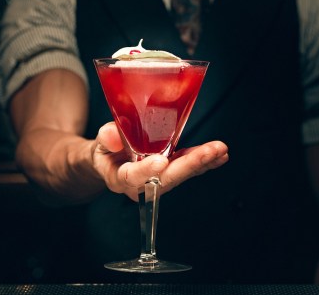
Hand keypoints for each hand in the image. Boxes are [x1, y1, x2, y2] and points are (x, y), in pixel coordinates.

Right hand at [92, 122, 228, 200]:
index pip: (132, 176)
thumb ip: (106, 137)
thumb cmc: (105, 152)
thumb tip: (111, 133)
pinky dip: (204, 162)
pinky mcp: (170, 173)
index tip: (160, 161)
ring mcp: (158, 180)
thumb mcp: (99, 143)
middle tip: (209, 153)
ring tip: (219, 151)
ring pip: (181, 174)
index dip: (146, 170)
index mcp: (119, 177)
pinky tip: (219, 156)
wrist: (111, 163)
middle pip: (166, 178)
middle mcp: (142, 184)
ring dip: (202, 162)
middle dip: (189, 165)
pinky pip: (187, 169)